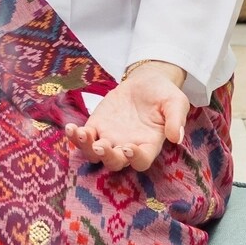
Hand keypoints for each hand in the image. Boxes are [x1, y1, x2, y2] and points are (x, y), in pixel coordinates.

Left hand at [66, 62, 187, 171]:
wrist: (145, 82)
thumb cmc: (164, 94)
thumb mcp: (176, 102)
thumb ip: (176, 119)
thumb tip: (176, 137)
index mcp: (149, 145)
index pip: (142, 161)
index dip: (135, 158)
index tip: (129, 147)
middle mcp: (128, 146)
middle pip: (115, 162)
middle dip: (106, 157)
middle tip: (100, 146)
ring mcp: (110, 137)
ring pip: (94, 154)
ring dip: (85, 148)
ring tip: (79, 134)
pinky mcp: (96, 125)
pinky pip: (83, 136)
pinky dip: (75, 135)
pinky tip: (70, 127)